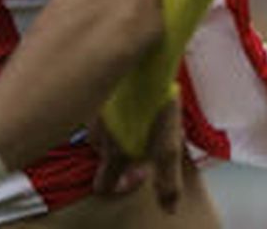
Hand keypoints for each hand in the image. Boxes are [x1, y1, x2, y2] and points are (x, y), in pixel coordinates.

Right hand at [92, 96, 185, 212]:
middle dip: (115, 156)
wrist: (146, 58)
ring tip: (132, 123)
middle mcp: (100, 133)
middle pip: (101, 154)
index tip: (122, 181)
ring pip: (100, 131)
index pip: (104, 181)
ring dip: (113, 133)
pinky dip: (112, 111)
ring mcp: (97, 110)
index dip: (113, 185)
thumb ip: (167, 180)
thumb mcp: (168, 146)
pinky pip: (102, 108)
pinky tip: (128, 101)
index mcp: (115, 150)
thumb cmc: (157, 101)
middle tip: (135, 147)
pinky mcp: (101, 89)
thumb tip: (169, 208)